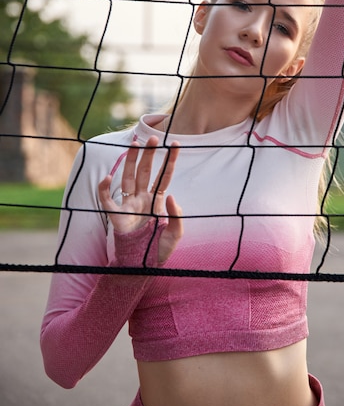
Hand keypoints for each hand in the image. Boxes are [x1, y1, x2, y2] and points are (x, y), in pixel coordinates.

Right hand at [98, 136, 182, 262]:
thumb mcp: (175, 234)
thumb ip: (177, 216)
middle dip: (150, 155)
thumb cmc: (158, 250)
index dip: (170, 161)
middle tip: (154, 138)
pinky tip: (107, 178)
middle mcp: (142, 199)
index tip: (176, 144)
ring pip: (128, 178)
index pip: (164, 177)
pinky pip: (107, 201)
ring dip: (131, 161)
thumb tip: (170, 196)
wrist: (143, 267)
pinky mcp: (116, 216)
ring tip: (135, 144)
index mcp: (157, 201)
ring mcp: (129, 205)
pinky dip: (104, 190)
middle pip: (146, 172)